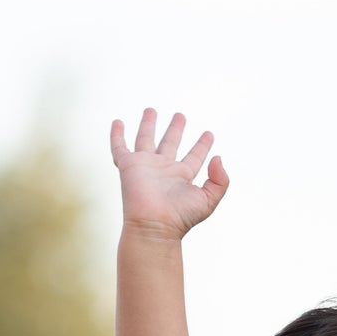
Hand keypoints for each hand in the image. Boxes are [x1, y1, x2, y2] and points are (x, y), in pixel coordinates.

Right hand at [110, 108, 228, 240]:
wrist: (154, 225)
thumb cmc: (180, 217)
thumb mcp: (208, 200)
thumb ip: (220, 180)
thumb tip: (218, 158)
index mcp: (182, 177)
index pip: (194, 157)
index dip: (203, 145)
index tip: (209, 134)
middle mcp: (164, 170)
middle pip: (170, 143)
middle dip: (175, 129)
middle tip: (180, 115)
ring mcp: (145, 166)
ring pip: (146, 140)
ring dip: (148, 125)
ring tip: (151, 110)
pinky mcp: (129, 166)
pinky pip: (120, 147)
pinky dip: (117, 135)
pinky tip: (117, 123)